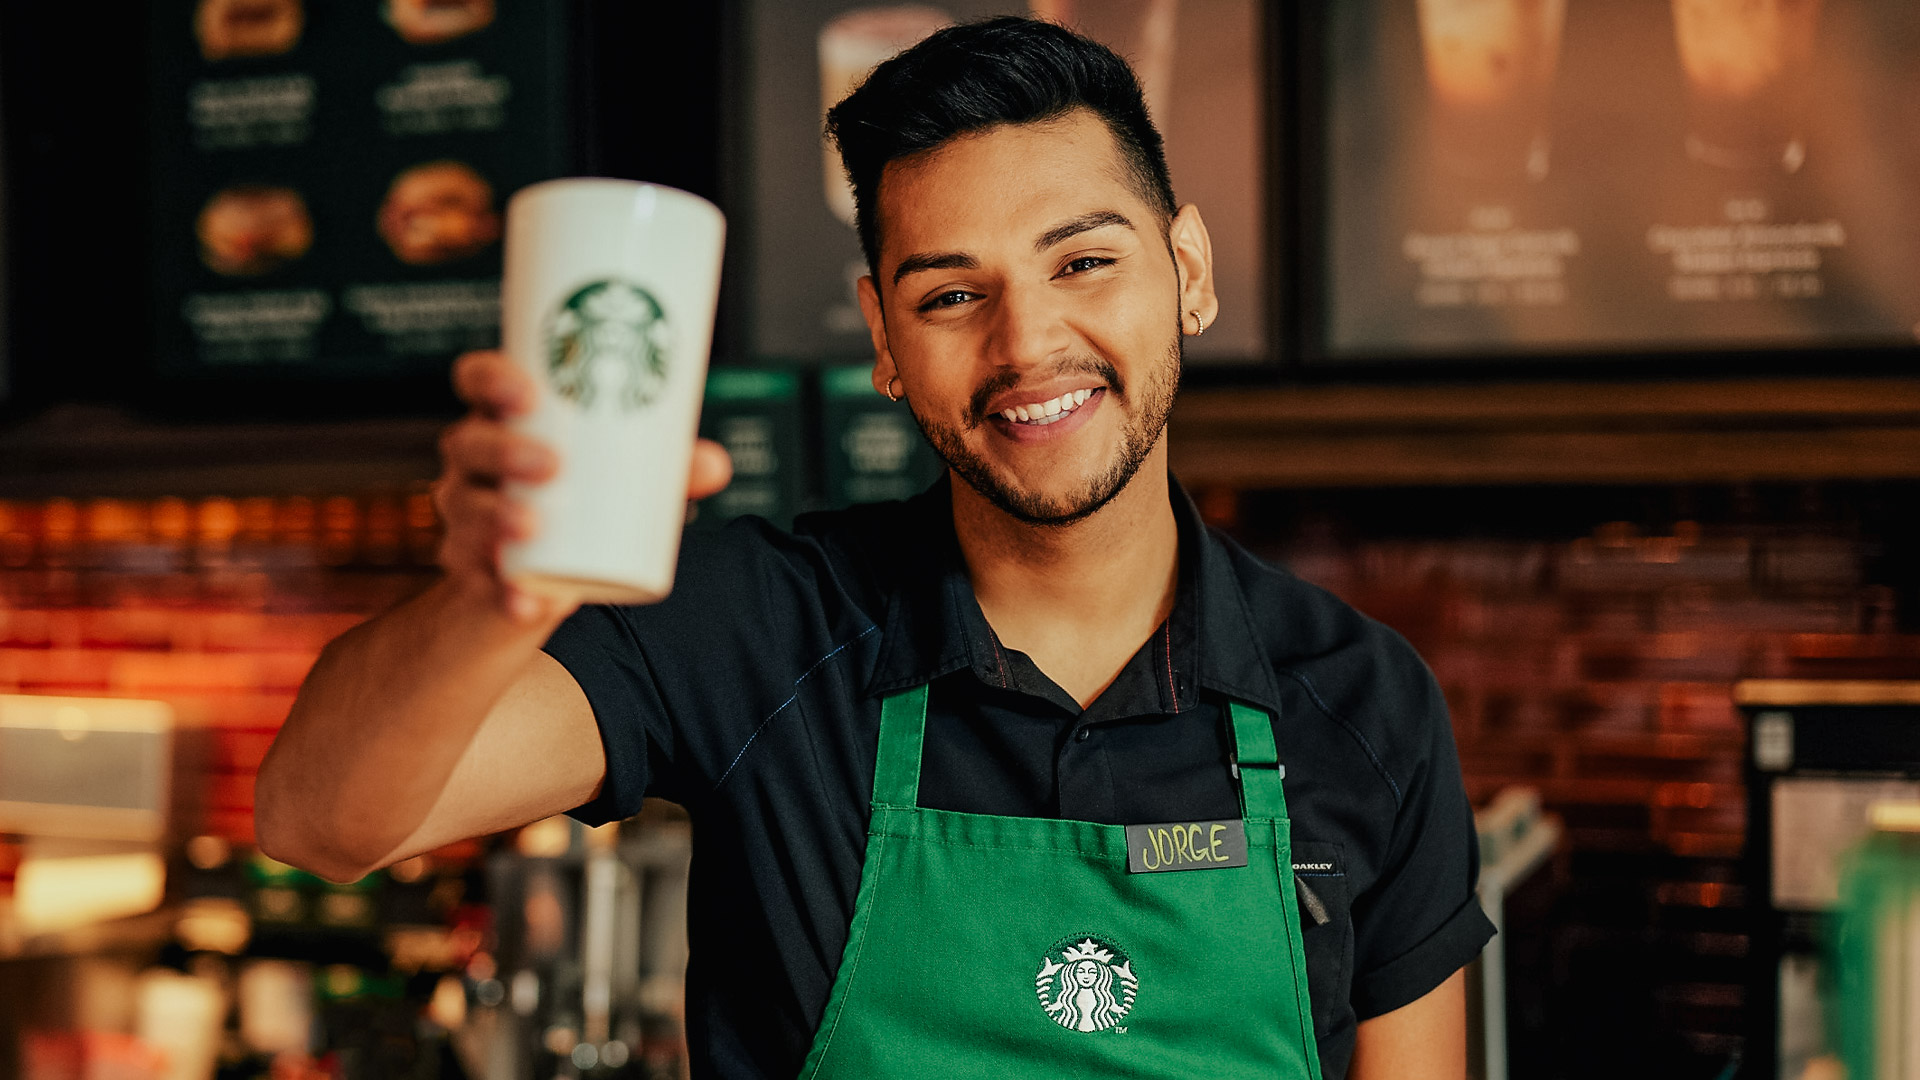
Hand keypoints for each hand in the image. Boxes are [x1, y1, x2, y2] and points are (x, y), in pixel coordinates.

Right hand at [432, 350, 732, 621]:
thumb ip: (669, 470)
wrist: (538, 576)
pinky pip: (476, 580)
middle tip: (551, 467)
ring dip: (494, 516)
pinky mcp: (472, 570)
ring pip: (464, 508)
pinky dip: (501, 592)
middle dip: (503, 450)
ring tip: (532, 526)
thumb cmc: (583, 498)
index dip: (492, 378)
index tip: (529, 394)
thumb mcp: (626, 477)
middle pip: (467, 443)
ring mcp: (466, 515)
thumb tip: (716, 465)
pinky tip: (525, 603)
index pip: (478, 379)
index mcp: (506, 419)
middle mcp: (474, 462)